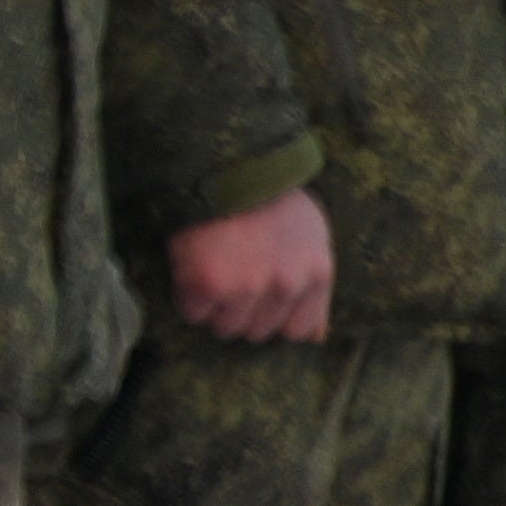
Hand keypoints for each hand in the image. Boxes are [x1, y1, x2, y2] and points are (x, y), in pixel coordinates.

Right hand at [167, 187, 335, 345]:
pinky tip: (193, 270)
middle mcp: (286, 285)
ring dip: (214, 308)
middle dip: (242, 312)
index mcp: (316, 275)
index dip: (275, 317)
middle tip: (231, 277)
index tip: (260, 298)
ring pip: (225, 328)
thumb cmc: (270, 201)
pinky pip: (193, 313)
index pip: (298, 330)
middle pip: (257, 331)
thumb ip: (313, 286)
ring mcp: (247, 288)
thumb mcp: (311, 237)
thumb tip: (316, 338)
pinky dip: (188, 298)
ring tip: (212, 273)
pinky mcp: (208, 285)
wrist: (225, 168)